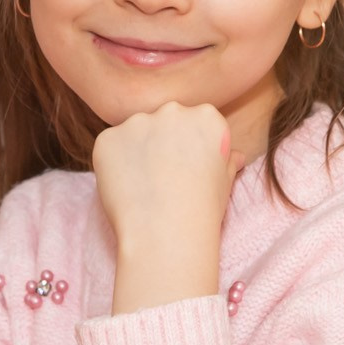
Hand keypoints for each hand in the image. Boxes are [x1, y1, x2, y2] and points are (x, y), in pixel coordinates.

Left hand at [91, 102, 240, 264]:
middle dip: (161, 143)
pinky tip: (125, 188)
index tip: (186, 169)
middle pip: (163, 121)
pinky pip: (109, 146)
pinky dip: (113, 164)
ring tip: (144, 186)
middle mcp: (172, 111)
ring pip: (134, 133)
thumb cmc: (202, 211)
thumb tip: (235, 156)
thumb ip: (226, 161)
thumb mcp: (224, 183)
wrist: (166, 233)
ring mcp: (137, 122)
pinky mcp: (108, 137)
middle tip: (162, 178)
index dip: (188, 148)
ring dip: (136, 152)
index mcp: (206, 117)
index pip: (193, 122)